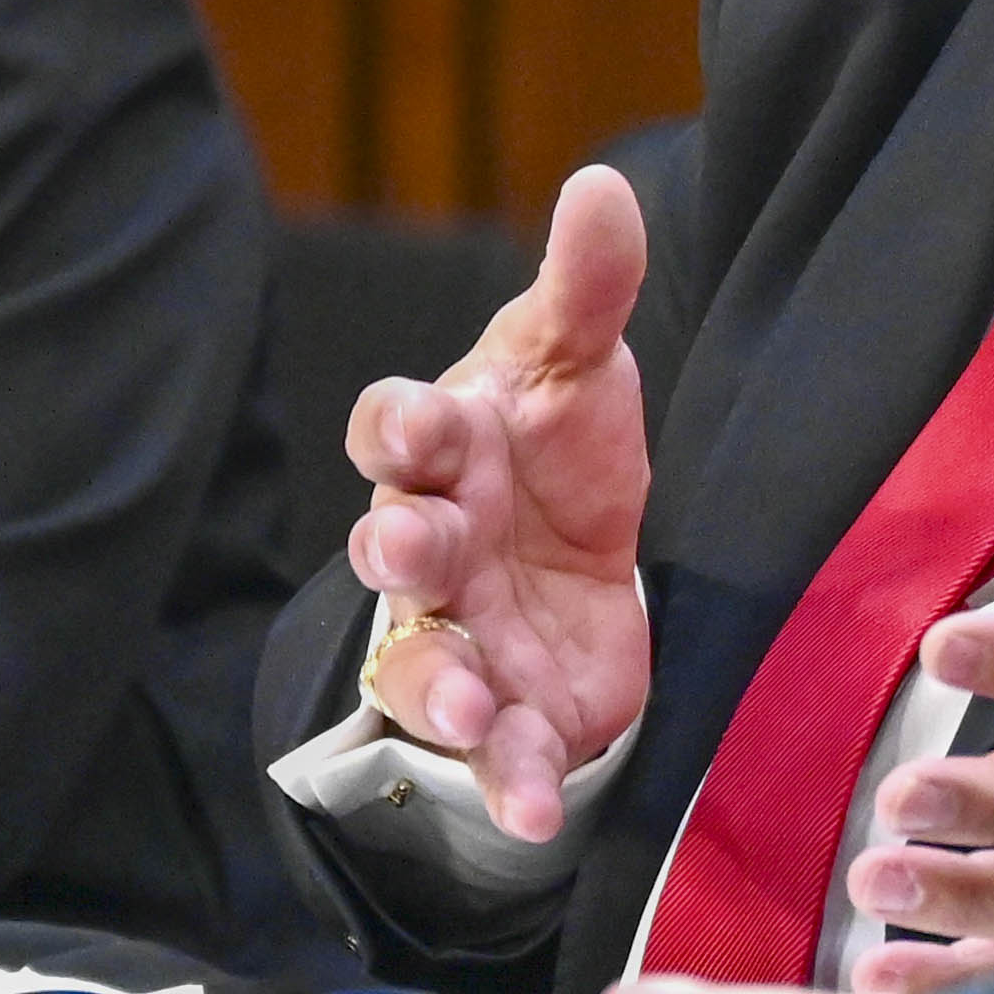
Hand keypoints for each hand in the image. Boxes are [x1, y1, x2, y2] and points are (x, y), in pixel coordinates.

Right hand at [347, 163, 656, 836]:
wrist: (590, 563)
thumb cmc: (555, 452)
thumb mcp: (579, 365)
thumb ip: (586, 287)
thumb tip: (602, 182)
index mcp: (443, 447)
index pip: (392, 426)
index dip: (399, 423)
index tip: (421, 422)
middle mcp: (433, 543)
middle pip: (391, 544)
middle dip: (398, 545)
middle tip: (414, 544)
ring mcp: (458, 635)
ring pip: (423, 663)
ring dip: (439, 687)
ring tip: (471, 709)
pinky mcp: (506, 712)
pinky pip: (491, 756)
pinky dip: (505, 782)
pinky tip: (530, 811)